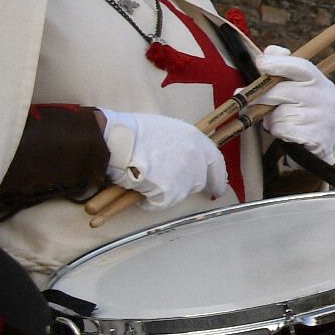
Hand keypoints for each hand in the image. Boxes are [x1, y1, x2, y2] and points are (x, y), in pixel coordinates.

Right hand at [102, 110, 228, 208]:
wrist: (117, 140)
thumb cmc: (135, 131)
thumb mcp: (168, 130)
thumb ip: (182, 145)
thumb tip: (180, 158)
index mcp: (198, 141)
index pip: (217, 163)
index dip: (217, 178)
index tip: (218, 189)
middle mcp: (196, 160)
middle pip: (198, 181)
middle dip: (184, 184)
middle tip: (166, 183)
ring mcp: (185, 178)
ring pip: (179, 193)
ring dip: (166, 191)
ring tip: (146, 179)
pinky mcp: (169, 192)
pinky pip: (160, 203)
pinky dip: (149, 202)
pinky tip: (138, 190)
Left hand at [250, 48, 334, 162]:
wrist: (320, 145)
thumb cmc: (302, 112)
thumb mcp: (297, 88)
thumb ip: (283, 69)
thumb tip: (269, 51)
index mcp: (320, 82)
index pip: (301, 67)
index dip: (279, 63)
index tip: (260, 63)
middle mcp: (325, 97)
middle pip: (283, 91)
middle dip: (262, 96)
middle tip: (246, 100)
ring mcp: (322, 117)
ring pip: (280, 113)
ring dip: (271, 118)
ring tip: (278, 121)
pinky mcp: (315, 136)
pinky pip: (283, 129)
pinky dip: (278, 132)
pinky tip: (285, 132)